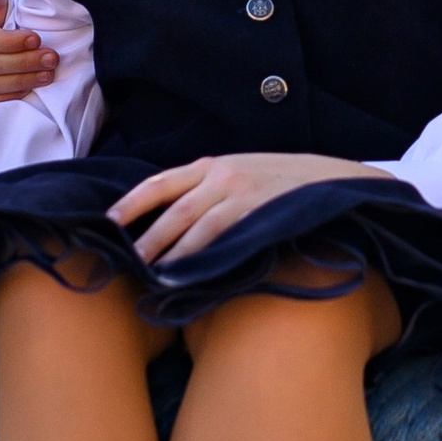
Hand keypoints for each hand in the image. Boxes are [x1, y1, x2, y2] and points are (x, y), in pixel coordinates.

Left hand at [109, 149, 375, 266]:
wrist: (333, 178)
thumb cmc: (283, 182)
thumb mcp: (242, 173)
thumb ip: (210, 189)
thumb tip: (173, 219)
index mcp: (213, 165)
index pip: (160, 183)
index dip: (131, 203)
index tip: (107, 222)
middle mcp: (222, 175)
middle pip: (172, 209)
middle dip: (146, 238)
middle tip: (125, 263)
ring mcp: (241, 193)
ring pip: (193, 226)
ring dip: (169, 253)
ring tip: (150, 276)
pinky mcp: (259, 212)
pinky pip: (223, 237)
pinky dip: (202, 256)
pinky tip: (189, 273)